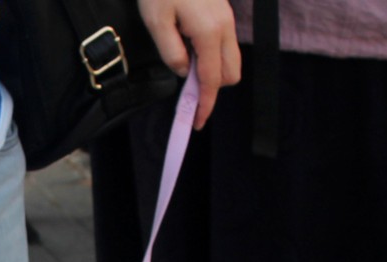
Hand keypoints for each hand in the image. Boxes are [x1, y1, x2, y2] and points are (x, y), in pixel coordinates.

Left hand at [137, 0, 240, 128]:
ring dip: (212, 73)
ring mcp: (226, 19)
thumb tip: (182, 72)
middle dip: (211, 90)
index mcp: (209, 32)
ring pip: (230, 59)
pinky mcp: (222, 14)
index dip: (204, 104)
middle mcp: (224, 27)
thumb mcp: (156, 22)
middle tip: (186, 98)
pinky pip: (224, 45)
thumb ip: (171, 52)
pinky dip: (211, 58)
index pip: (211, 80)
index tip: (195, 122)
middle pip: (230, 74)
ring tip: (184, 73)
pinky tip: (190, 54)